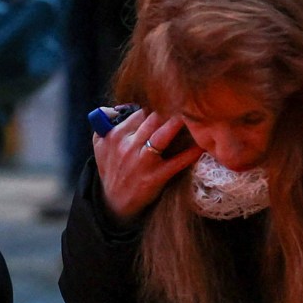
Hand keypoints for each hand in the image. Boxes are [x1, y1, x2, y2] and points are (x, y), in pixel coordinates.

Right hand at [93, 106, 199, 221]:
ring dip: (177, 123)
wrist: (113, 202)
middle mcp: (128, 145)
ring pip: (162, 135)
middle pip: (152, 118)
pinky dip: (191, 153)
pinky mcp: (155, 177)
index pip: (139, 112)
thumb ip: (103, 122)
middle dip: (169, 108)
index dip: (156, 104)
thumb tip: (116, 106)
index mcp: (116, 135)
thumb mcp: (99, 145)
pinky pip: (176, 162)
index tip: (170, 101)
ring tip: (192, 113)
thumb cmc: (111, 169)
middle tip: (186, 100)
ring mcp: (142, 161)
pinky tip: (202, 145)